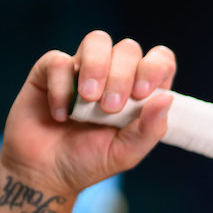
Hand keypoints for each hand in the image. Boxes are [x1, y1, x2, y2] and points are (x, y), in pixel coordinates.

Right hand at [0, 30, 175, 196]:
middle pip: (129, 49)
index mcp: (140, 91)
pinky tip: (62, 114)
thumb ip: (150, 129)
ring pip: (97, 41)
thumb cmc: (89, 161)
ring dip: (96, 67)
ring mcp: (83, 69)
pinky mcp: (50, 71)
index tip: (142, 93)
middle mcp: (114, 74)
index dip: (155, 67)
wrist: (44, 172)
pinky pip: (59, 60)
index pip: (160, 60)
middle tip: (110, 107)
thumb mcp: (126, 153)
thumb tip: (167, 98)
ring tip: (88, 99)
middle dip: (122, 76)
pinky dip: (61, 85)